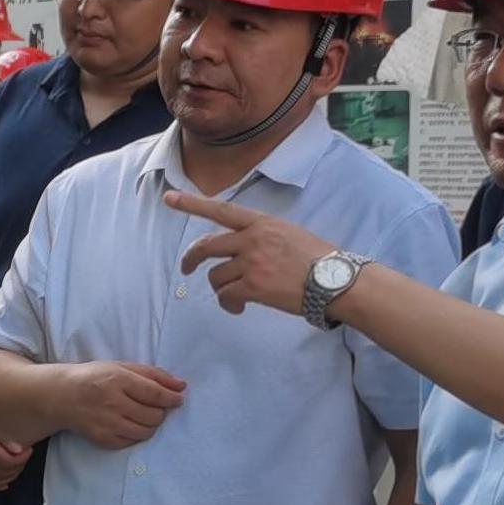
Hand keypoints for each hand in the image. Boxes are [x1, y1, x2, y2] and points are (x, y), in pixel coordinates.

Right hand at [0, 388, 30, 490]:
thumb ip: (3, 435)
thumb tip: (18, 449)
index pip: (8, 462)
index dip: (22, 459)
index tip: (27, 451)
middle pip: (2, 472)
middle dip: (17, 467)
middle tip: (24, 457)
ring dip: (7, 477)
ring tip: (15, 467)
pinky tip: (2, 484)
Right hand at [63, 361, 186, 448]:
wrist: (63, 396)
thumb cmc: (96, 378)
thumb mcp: (122, 367)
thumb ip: (153, 374)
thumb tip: (181, 385)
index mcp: (118, 380)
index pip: (154, 393)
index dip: (171, 398)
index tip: (178, 399)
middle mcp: (112, 403)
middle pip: (153, 415)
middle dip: (161, 412)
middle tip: (155, 406)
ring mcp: (107, 423)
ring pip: (146, 431)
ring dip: (151, 424)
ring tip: (143, 415)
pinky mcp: (103, 439)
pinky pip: (132, 441)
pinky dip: (136, 434)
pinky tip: (128, 423)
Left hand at [168, 187, 337, 317]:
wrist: (334, 280)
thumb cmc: (317, 258)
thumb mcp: (289, 233)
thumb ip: (262, 235)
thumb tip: (243, 245)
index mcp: (261, 223)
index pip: (221, 210)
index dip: (192, 203)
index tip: (169, 198)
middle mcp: (252, 239)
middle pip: (207, 246)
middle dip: (191, 258)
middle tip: (187, 268)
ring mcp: (251, 263)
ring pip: (215, 276)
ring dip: (219, 288)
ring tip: (233, 296)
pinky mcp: (253, 287)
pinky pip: (226, 295)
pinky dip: (228, 303)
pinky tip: (238, 307)